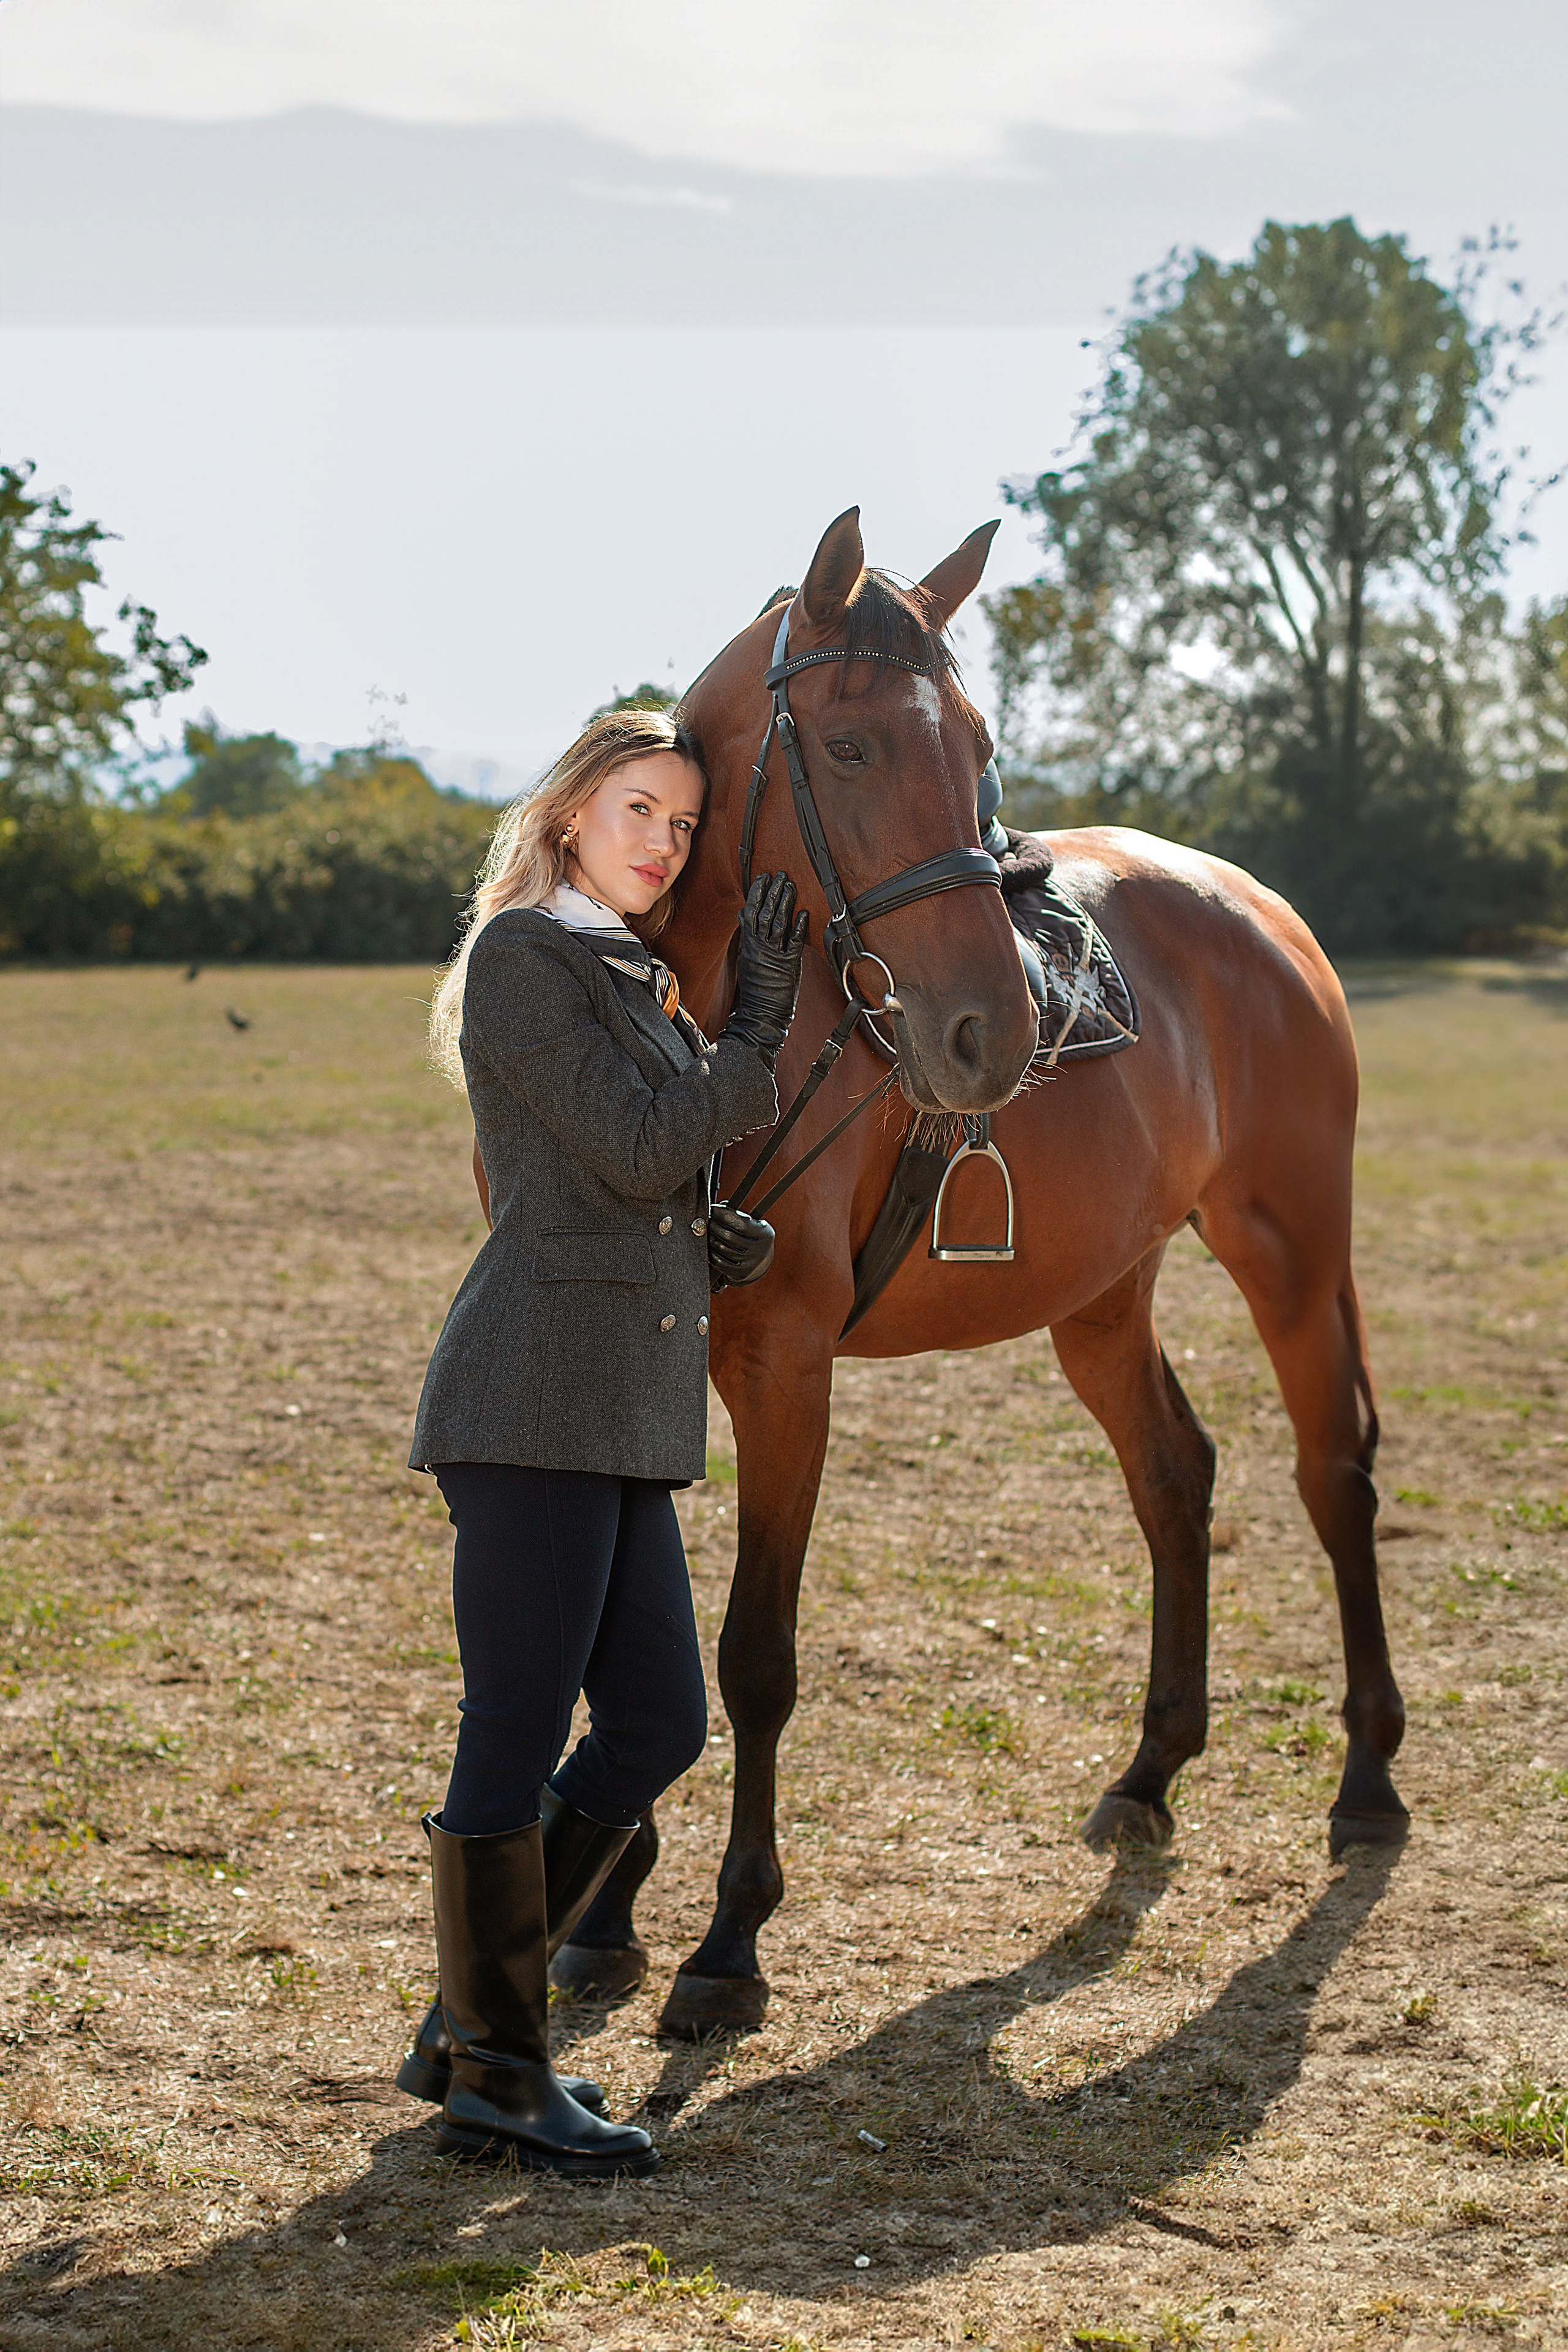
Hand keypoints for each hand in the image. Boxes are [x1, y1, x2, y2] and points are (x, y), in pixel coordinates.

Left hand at [707, 1201, 775, 1291]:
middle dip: (713, 1225)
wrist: (761, 1263)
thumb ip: (739, 1215)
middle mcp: (759, 1250)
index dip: (723, 1214)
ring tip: (707, 1231)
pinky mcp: (739, 1273)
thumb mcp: (754, 1224)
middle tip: (706, 1219)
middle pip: (728, 1236)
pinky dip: (710, 1252)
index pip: (740, 1222)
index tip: (713, 1209)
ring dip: (710, 1237)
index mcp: (765, 1234)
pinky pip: (719, 1261)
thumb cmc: (752, 1237)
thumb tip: (721, 1205)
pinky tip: (708, 1244)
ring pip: (721, 1248)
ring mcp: (749, 1263)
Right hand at [722, 871, 807, 1070]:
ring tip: (790, 885)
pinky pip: (793, 942)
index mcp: (749, 944)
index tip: (762, 878)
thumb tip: (748, 915)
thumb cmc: (756, 989)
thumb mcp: (748, 959)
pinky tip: (803, 913)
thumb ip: (750, 937)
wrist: (760, 1014)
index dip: (756, 893)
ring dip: (784, 902)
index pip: (750, 912)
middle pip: (765, 913)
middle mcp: (759, 947)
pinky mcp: (788, 964)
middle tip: (779, 874)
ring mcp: (773, 955)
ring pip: (778, 923)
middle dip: (772, 891)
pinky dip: (798, 927)